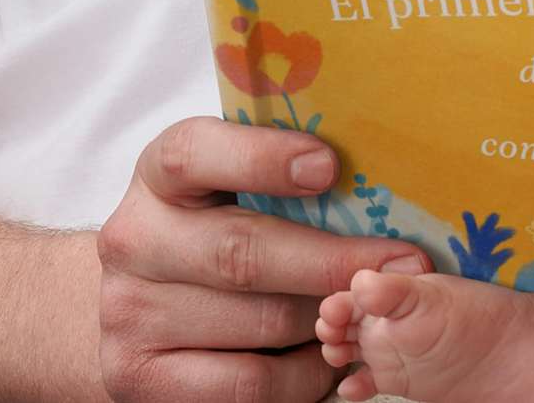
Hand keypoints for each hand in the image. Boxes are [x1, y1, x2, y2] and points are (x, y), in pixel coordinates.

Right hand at [96, 116, 429, 400]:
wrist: (138, 295)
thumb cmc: (210, 222)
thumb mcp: (225, 180)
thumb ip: (279, 169)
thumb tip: (376, 171)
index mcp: (157, 173)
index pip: (196, 153)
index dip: (262, 158)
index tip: (329, 167)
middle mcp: (134, 240)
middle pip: (241, 253)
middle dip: (332, 261)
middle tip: (403, 262)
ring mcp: (130, 314)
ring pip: (257, 323)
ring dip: (326, 320)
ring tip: (373, 310)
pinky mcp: (141, 378)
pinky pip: (246, 384)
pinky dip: (302, 375)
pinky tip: (331, 355)